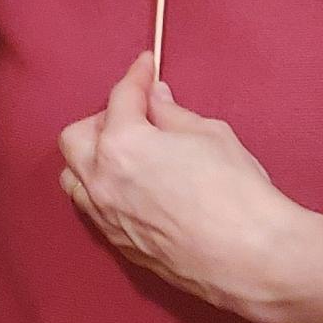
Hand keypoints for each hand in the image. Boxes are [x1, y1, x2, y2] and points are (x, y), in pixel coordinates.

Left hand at [58, 53, 314, 322]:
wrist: (249, 256)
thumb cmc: (235, 191)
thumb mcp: (210, 135)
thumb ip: (173, 116)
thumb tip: (157, 100)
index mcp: (123, 144)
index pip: (120, 97)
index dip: (136, 76)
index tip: (146, 66)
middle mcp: (102, 180)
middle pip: (76, 137)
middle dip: (103, 117)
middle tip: (137, 113)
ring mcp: (106, 216)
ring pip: (74, 176)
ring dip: (93, 156)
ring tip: (127, 151)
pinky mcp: (119, 244)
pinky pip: (91, 207)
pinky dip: (101, 186)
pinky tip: (131, 184)